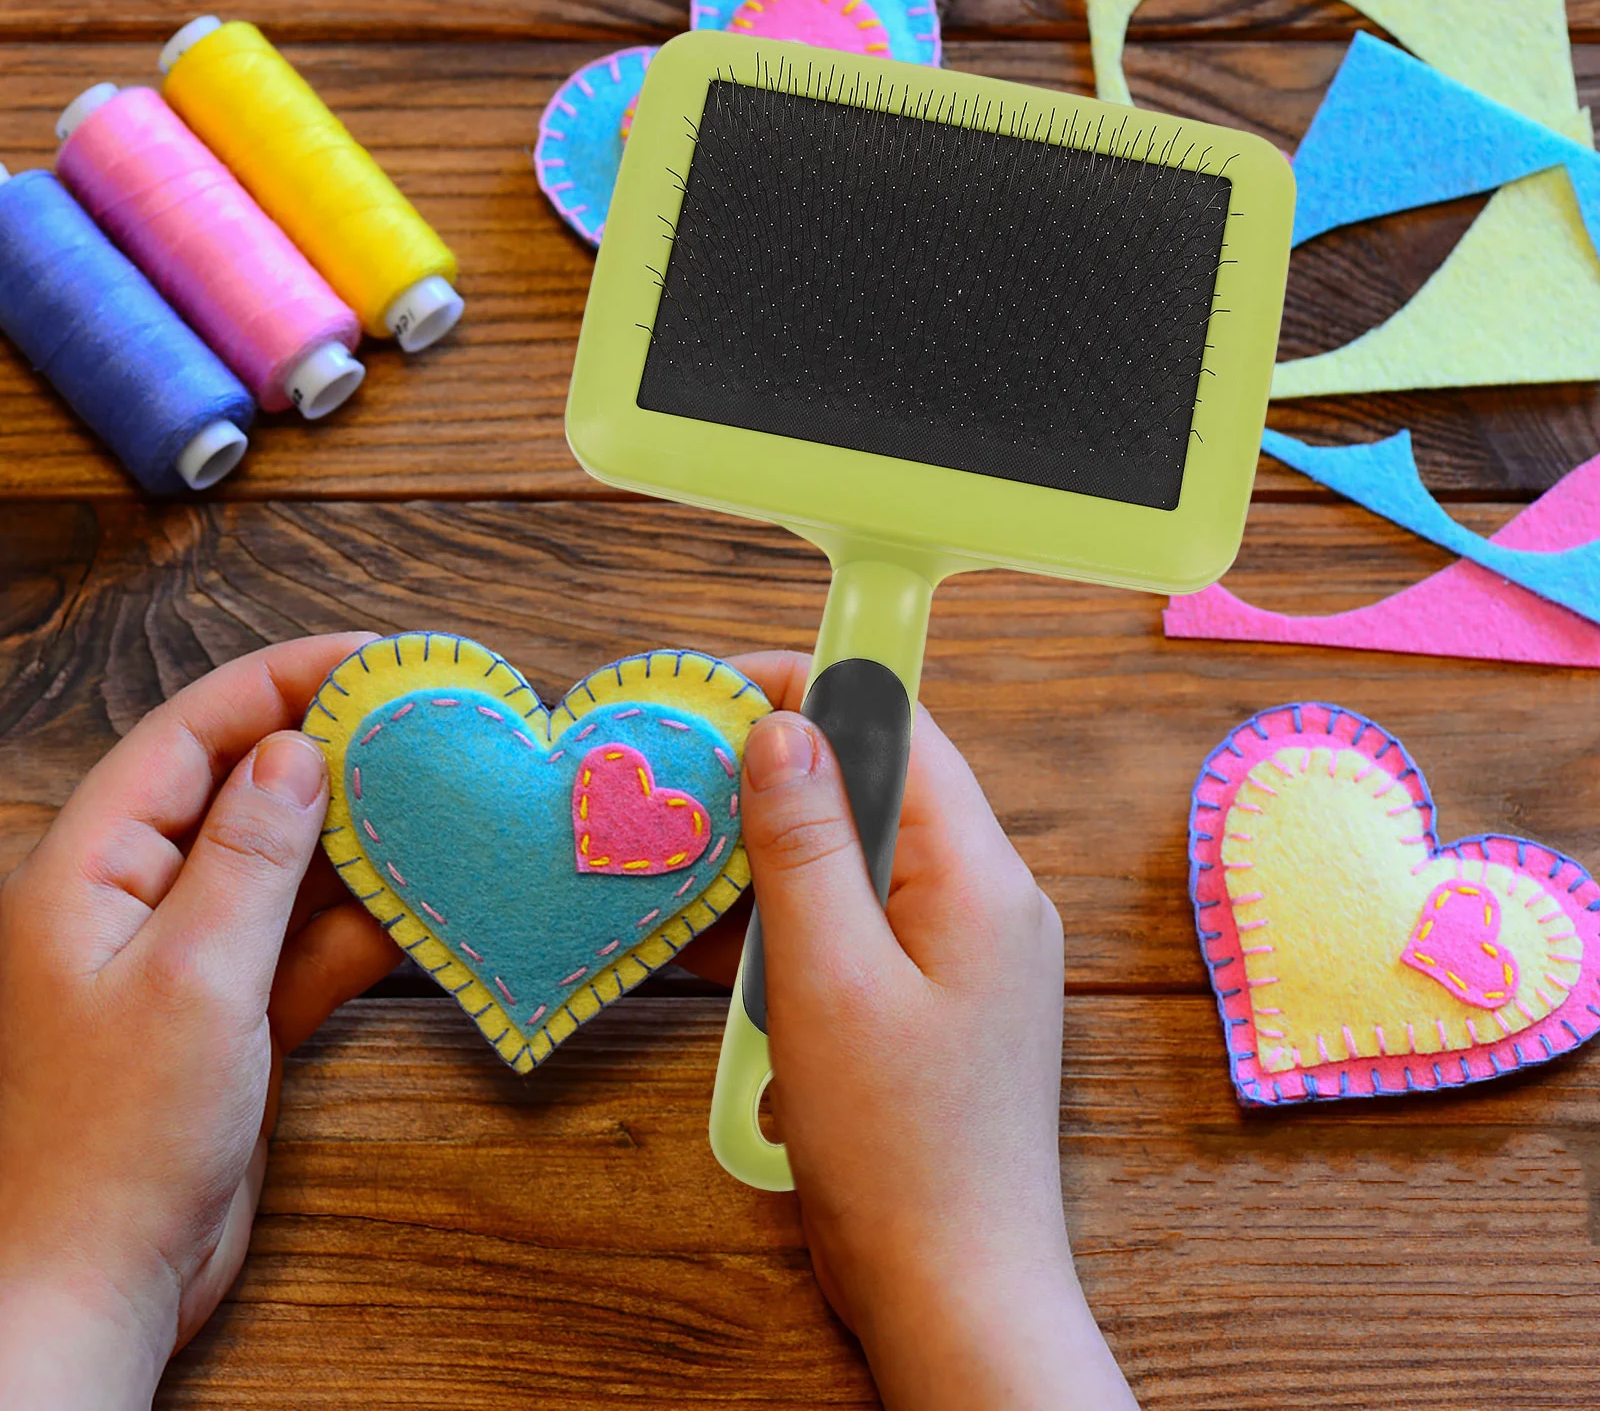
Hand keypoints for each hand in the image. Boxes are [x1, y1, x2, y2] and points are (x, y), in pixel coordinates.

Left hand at [0, 633, 400, 1408]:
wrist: (100, 1284)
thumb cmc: (116, 1136)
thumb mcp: (193, 975)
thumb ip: (251, 854)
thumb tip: (300, 749)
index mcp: (92, 864)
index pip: (192, 733)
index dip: (283, 682)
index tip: (374, 658)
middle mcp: (138, 892)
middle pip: (245, 789)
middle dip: (336, 756)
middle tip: (430, 725)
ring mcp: (189, 951)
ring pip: (287, 864)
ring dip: (362, 844)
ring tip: (448, 809)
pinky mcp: (233, 1006)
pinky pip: (306, 939)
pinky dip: (362, 926)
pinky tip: (424, 912)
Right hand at [716, 652, 1137, 1410]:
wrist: (955, 1295)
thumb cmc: (897, 1147)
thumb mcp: (828, 981)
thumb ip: (806, 844)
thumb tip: (784, 725)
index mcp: (981, 874)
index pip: (898, 728)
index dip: (809, 690)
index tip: (717, 690)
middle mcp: (989, 897)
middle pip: (879, 789)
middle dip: (779, 777)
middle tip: (681, 784)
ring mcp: (968, 952)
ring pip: (862, 859)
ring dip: (778, 857)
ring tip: (688, 864)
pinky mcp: (940, 999)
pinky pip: (862, 925)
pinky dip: (796, 923)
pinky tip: (726, 945)